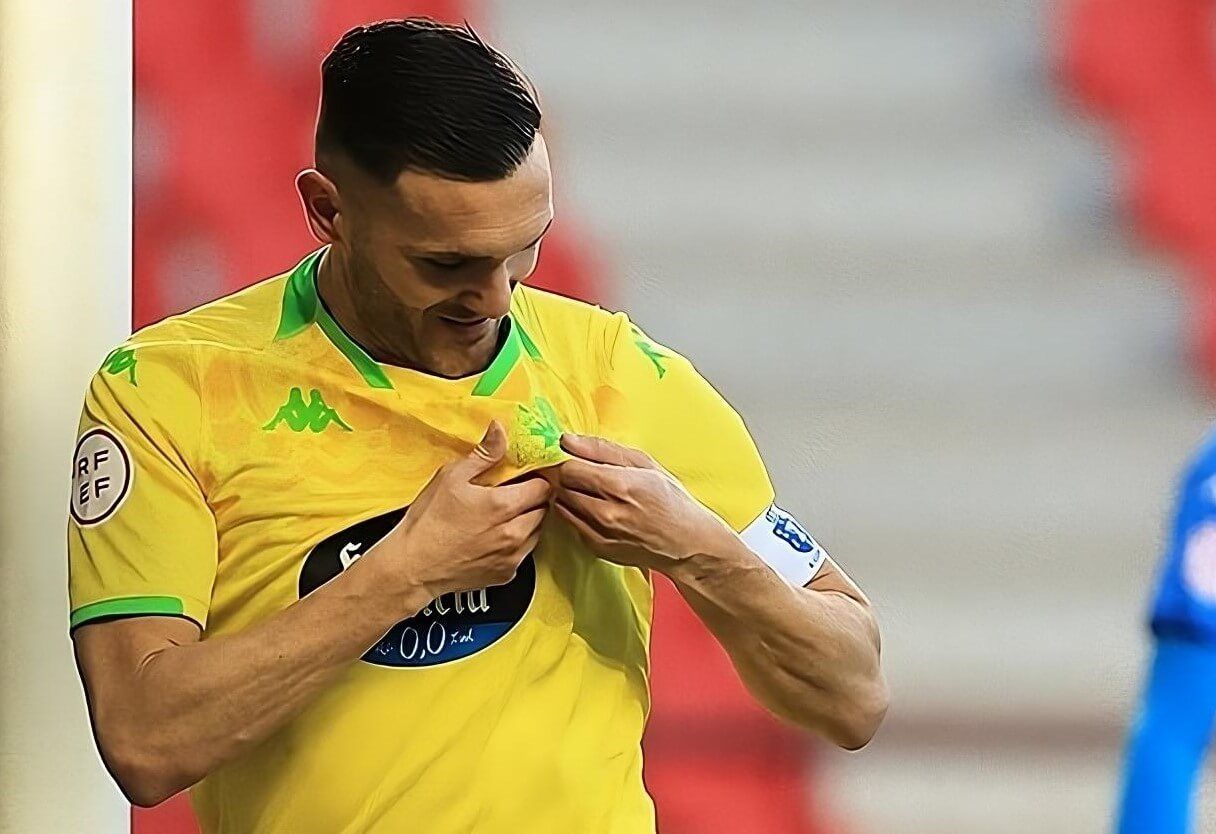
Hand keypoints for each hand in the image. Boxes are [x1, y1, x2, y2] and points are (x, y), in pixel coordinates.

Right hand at [374, 421, 550, 603]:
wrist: (413, 566)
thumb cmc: (428, 521)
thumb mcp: (452, 477)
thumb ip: (484, 454)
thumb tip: (500, 430)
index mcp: (504, 506)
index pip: (544, 487)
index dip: (538, 478)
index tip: (527, 476)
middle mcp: (514, 533)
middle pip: (544, 509)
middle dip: (533, 499)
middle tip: (513, 494)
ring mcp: (512, 556)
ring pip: (537, 532)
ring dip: (528, 521)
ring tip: (503, 515)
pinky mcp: (506, 573)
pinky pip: (524, 553)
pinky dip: (517, 543)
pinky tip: (495, 536)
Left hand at [552, 433, 730, 574]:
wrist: (687, 543)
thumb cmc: (670, 500)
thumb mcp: (644, 463)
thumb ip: (602, 449)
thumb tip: (567, 440)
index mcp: (620, 485)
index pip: (569, 469)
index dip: (571, 461)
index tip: (578, 460)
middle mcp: (607, 513)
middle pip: (563, 487)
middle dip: (570, 478)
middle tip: (586, 475)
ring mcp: (601, 534)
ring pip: (562, 506)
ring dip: (571, 496)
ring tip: (594, 493)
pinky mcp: (597, 549)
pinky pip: (571, 525)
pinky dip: (578, 515)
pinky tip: (599, 511)